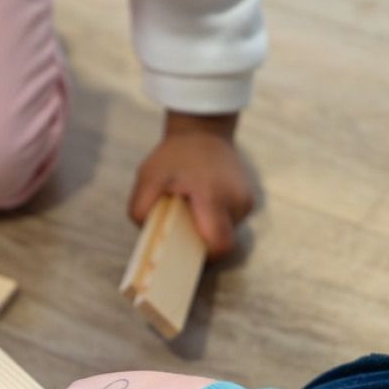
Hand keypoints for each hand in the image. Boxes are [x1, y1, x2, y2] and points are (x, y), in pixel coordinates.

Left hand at [128, 111, 253, 258]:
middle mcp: (236, 200)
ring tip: (192, 212)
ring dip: (208, 231)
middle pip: (223, 243)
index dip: (203, 256)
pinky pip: (230, 223)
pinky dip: (215, 221)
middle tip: (182, 232)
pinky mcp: (247, 201)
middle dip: (202, 244)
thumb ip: (141, 209)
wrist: (203, 132)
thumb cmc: (174, 156)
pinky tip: (202, 207)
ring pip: (227, 234)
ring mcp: (245, 201)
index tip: (185, 252)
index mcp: (213, 195)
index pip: (219, 244)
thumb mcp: (148, 177)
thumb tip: (149, 236)